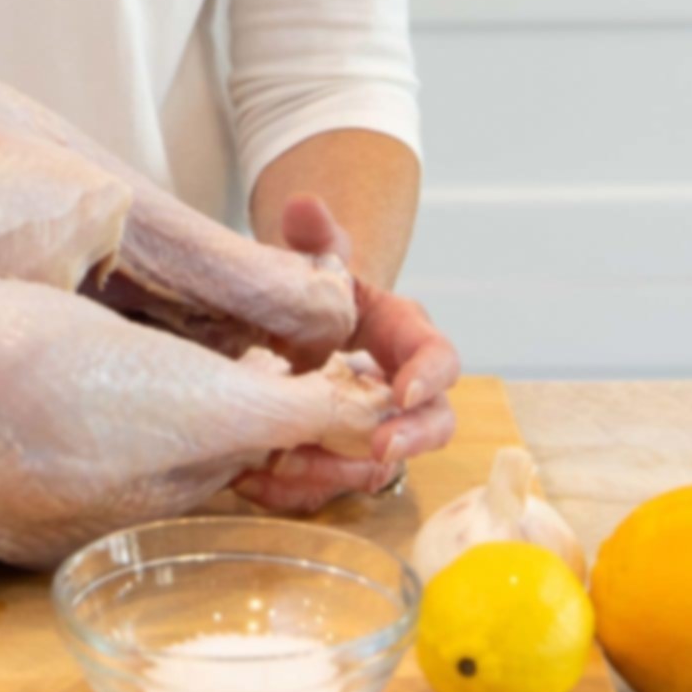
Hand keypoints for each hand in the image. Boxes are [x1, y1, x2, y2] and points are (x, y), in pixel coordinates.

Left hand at [229, 192, 459, 514]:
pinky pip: (328, 480)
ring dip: (343, 470)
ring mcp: (372, 426)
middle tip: (380, 449)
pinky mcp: (335, 454)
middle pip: (433, 422)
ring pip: (380, 464)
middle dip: (411, 439)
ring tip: (293, 464)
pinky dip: (295, 484)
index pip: (438, 356)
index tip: (402, 391)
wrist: (290, 316)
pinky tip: (253, 476)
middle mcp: (401, 387)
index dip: (429, 376)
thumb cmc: (314, 283)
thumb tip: (302, 207)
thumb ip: (314, 233)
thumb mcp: (316, 254)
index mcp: (404, 335)